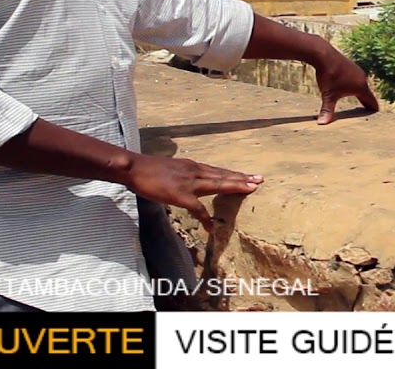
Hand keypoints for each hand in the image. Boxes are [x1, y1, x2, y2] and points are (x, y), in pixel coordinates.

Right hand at [124, 153, 261, 231]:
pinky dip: (206, 218)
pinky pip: (197, 209)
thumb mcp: (173, 168)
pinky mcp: (181, 195)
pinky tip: (212, 227)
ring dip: (235, 186)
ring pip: (217, 184)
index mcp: (193, 166)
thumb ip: (184, 174)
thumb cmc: (149, 169)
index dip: (234, 174)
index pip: (218, 170)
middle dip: (242, 178)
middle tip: (260, 179)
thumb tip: (191, 181)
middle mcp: (195, 171)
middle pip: (223, 175)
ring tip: (251, 189)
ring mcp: (189, 183)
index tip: (249, 175)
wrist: (135, 168)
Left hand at [312, 44, 379, 124]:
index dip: (373, 111)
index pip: (371, 102)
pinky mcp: (350, 65)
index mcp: (361, 87)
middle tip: (366, 113)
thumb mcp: (328, 95)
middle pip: (367, 94)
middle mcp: (362, 78)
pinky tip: (346, 87)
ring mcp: (356, 70)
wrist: (324, 55)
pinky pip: (355, 78)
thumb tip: (322, 124)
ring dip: (359, 93)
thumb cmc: (328, 76)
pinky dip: (353, 84)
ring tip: (358, 101)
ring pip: (361, 85)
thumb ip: (327, 110)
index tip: (376, 118)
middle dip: (366, 103)